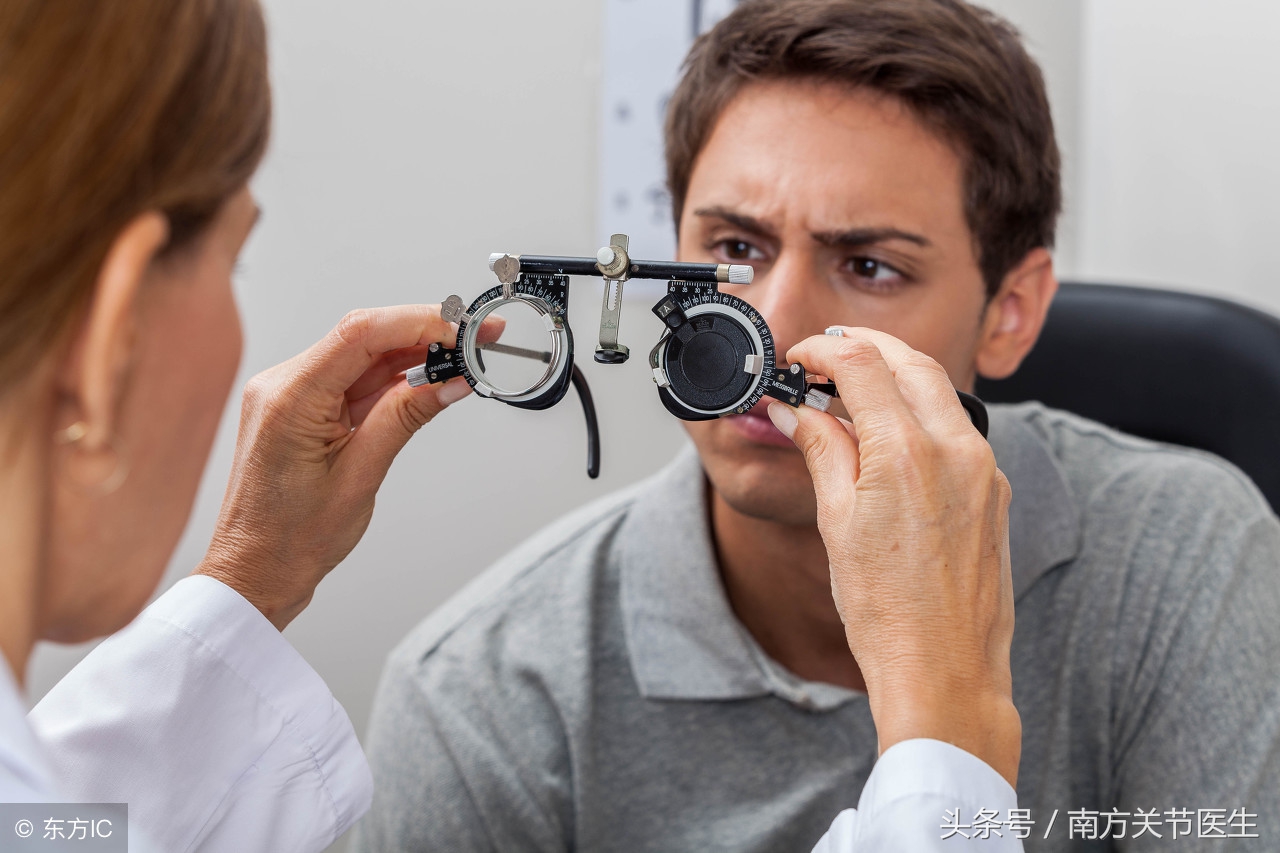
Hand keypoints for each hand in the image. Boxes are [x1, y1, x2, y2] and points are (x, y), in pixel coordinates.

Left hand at [196, 305, 497, 630]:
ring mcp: (289, 395)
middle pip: (364, 336)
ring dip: (414, 354)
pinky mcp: (301, 408)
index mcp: (290, 398)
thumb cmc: (290, 539)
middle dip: (425, 332)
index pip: (361, 333)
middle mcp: (282, 386)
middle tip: (478, 336)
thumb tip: (448, 381)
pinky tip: (428, 379)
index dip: (419, 322)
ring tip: (463, 359)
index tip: (463, 330)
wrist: (254, 572)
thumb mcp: (362, 475)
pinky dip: (393, 378)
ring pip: (363, 356)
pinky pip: (353, 379)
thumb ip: (406, 416)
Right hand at [767, 327, 1019, 786]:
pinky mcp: (994, 492)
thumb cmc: (885, 612)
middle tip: (822, 359)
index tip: (798, 360)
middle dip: (863, 348)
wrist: (945, 672)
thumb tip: (794, 409)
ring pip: (939, 391)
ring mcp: (983, 470)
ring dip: (894, 376)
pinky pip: (957, 429)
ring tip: (849, 394)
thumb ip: (820, 449)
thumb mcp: (836, 521)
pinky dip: (919, 414)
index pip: (861, 364)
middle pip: (910, 361)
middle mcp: (956, 450)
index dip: (821, 351)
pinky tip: (888, 436)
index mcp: (907, 453)